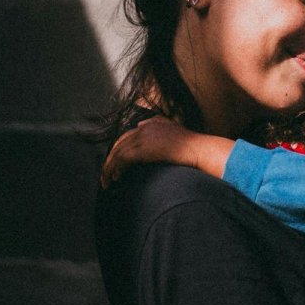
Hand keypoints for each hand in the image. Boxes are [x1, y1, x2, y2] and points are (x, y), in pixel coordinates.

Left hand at [99, 117, 234, 188]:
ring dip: (110, 168)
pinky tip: (115, 177)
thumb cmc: (192, 145)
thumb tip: (141, 124)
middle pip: (119, 144)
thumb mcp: (173, 129)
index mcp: (151, 123)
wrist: (199, 149)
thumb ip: (158, 125)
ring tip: (106, 180)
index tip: (115, 164)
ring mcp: (143, 137)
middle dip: (110, 160)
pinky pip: (122, 159)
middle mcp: (144, 128)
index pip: (127, 137)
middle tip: (106, 174)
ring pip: (118, 152)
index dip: (119, 150)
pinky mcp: (142, 149)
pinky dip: (115, 168)